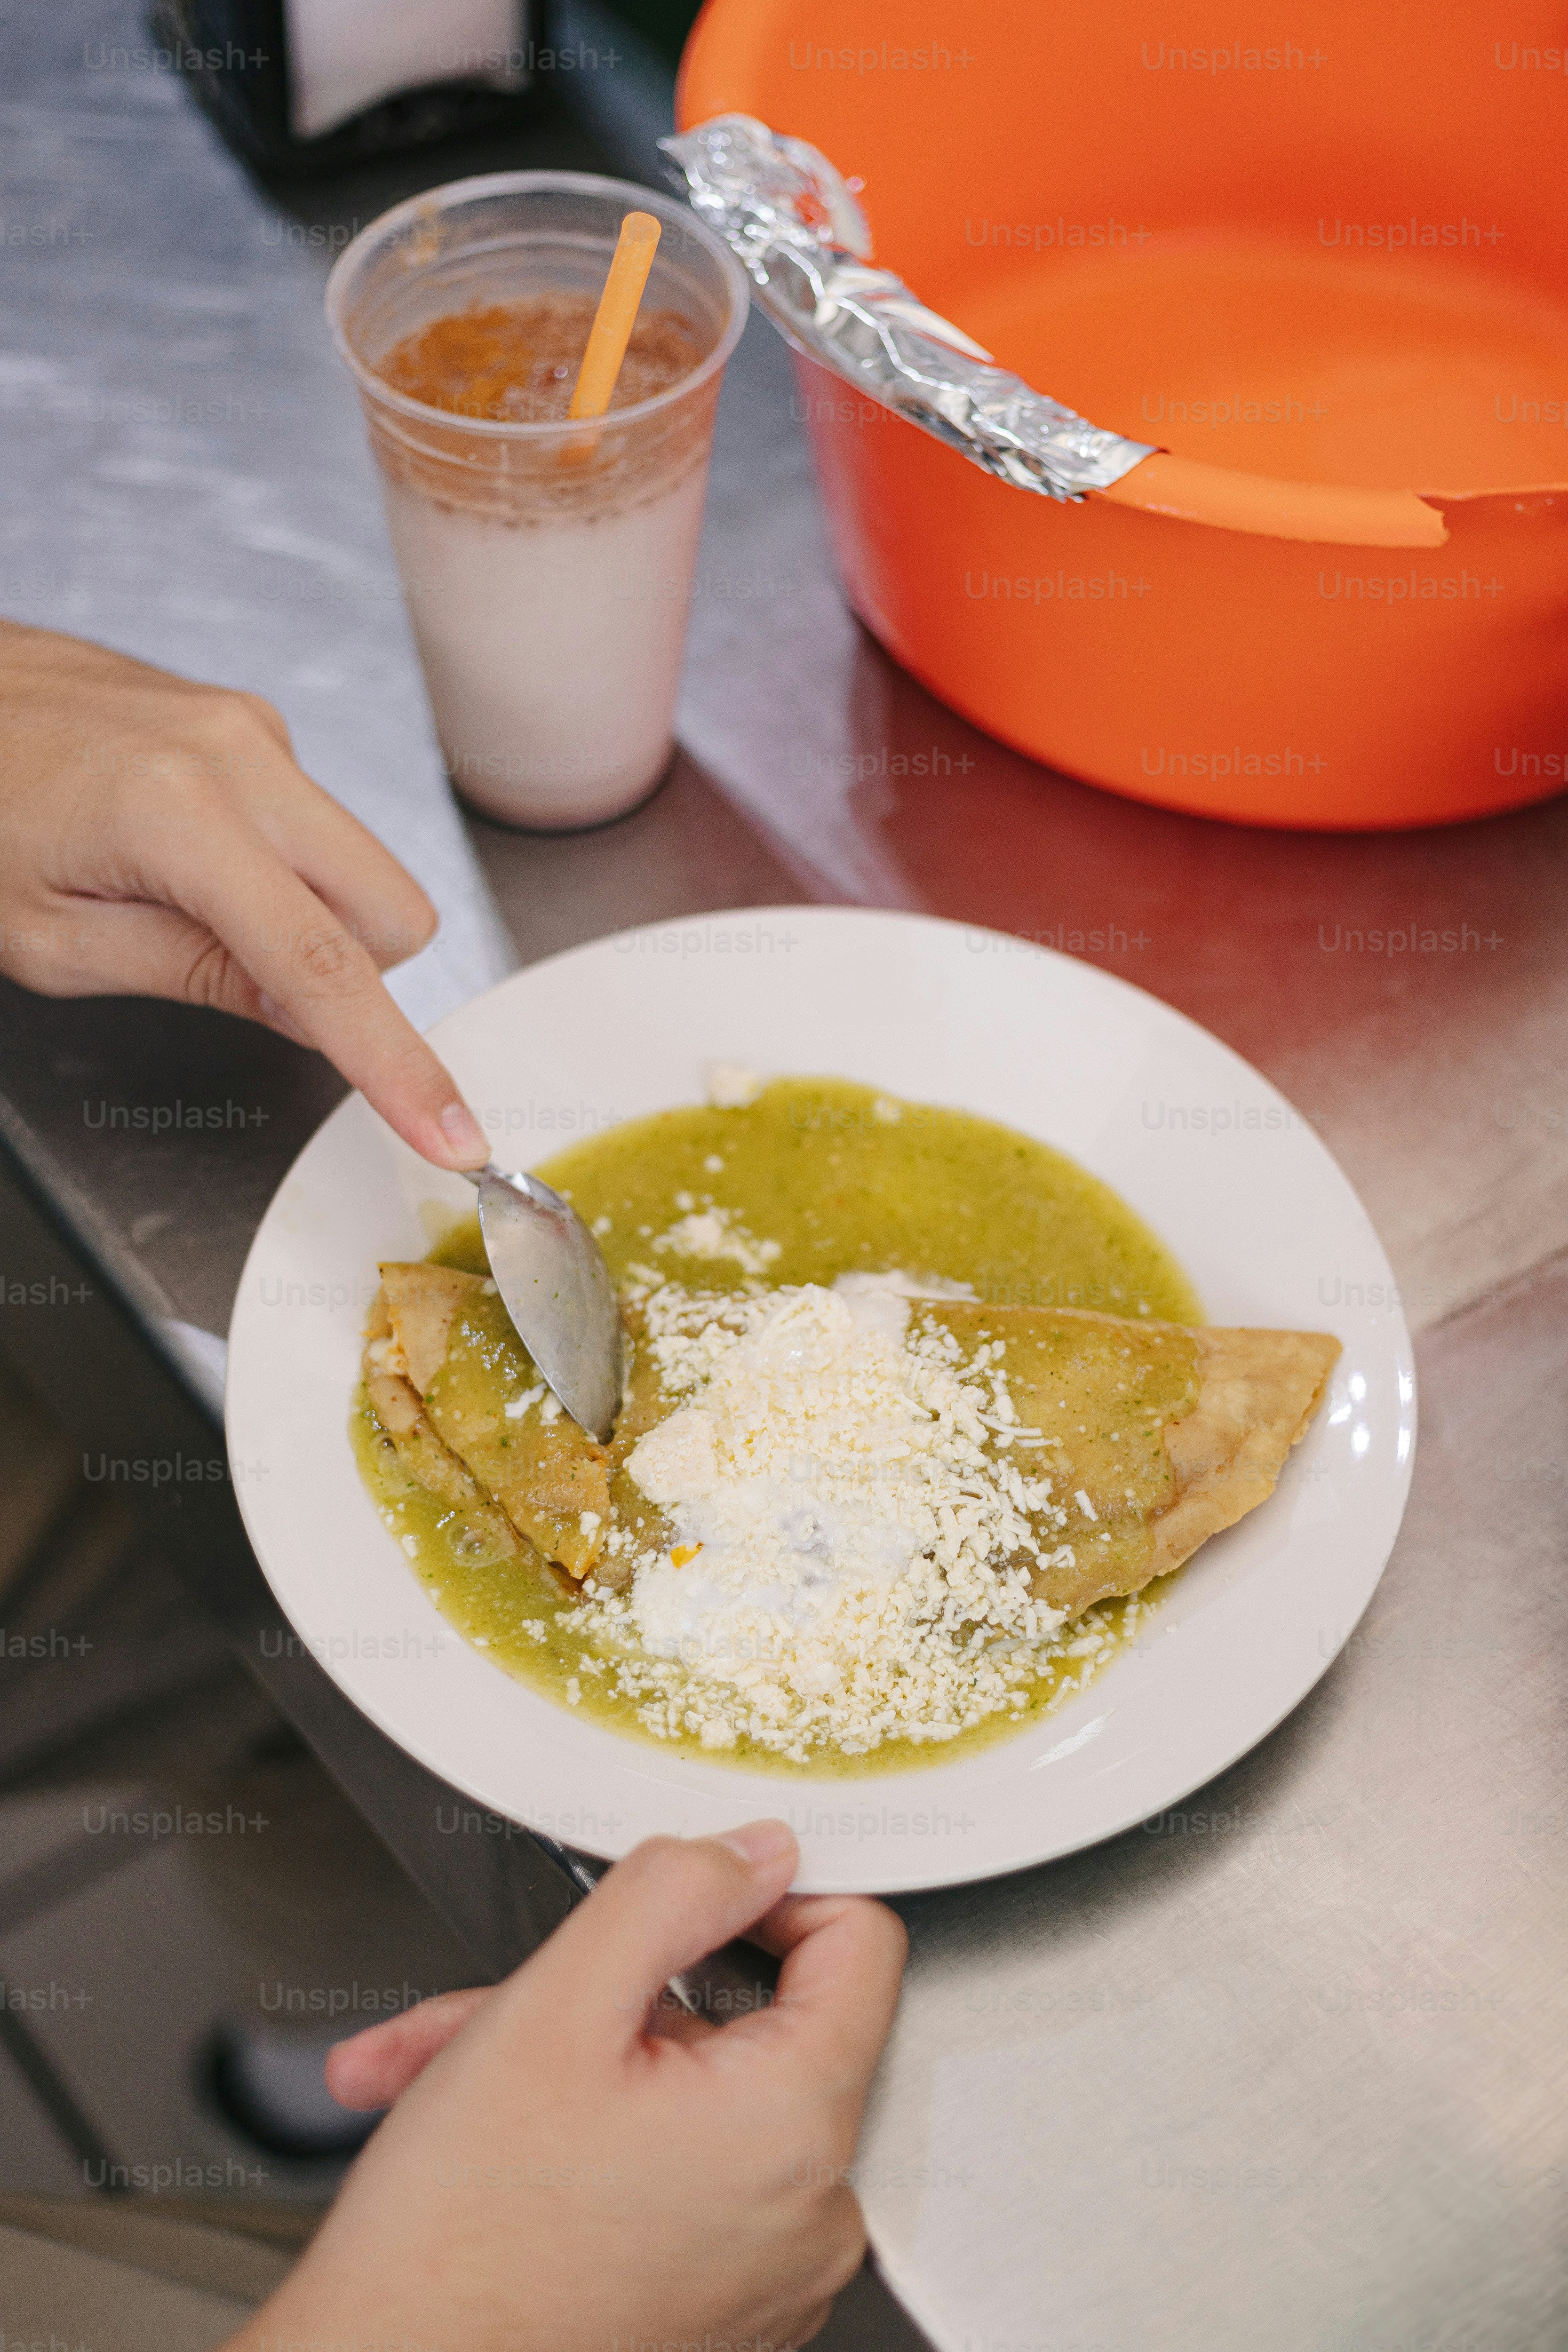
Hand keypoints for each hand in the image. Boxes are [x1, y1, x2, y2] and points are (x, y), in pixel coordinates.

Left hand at [0, 621, 489, 1169]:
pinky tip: (188, 856)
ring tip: (190, 904)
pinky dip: (280, 868)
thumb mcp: (50, 940)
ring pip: (363, 870)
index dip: (395, 1065)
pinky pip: (317, 827)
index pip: (325, 968)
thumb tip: (305, 1011)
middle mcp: (238, 755)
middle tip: (239, 975)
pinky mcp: (252, 725)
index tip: (450, 1135)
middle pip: (392, 913)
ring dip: (309, 916)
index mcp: (178, 815)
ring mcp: (253, 731)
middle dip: (350, 972)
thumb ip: (192, 974)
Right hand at [241, 1822, 906, 2351]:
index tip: (686, 1895)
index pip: (858, 1943)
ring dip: (569, 2062)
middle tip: (499, 2008)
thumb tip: (761, 1852)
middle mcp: (811, 2211)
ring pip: (688, 2091)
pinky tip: (488, 2141)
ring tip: (452, 2081)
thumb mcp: (555, 2006)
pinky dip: (588, 2137)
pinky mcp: (720, 2301)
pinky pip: (676, 2168)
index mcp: (797, 2127)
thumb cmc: (455, 2247)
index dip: (768, 1893)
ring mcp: (768, 2267)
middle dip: (608, 1992)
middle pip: (743, 2022)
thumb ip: (673, 1895)